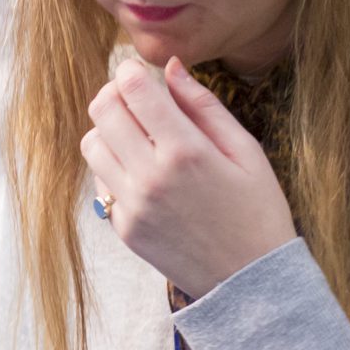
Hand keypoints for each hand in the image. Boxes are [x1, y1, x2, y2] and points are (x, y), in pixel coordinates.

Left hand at [82, 58, 296, 298]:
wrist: (250, 281)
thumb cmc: (257, 210)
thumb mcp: (245, 151)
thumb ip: (203, 105)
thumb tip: (171, 68)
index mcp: (186, 151)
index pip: (134, 90)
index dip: (130, 71)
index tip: (138, 70)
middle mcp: (150, 176)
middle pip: (102, 111)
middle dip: (114, 93)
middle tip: (133, 96)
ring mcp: (132, 205)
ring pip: (92, 145)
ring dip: (108, 130)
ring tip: (137, 134)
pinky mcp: (124, 228)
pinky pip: (100, 182)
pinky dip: (113, 166)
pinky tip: (141, 170)